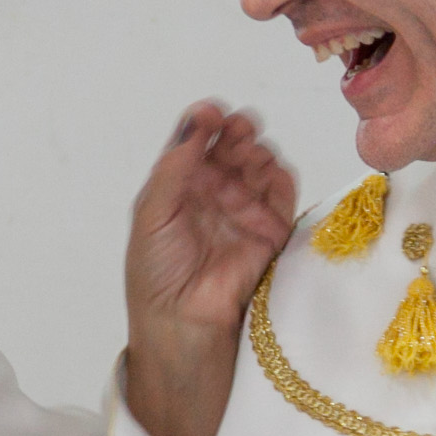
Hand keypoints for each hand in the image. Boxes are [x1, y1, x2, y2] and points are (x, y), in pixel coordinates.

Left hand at [125, 101, 297, 435]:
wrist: (183, 322)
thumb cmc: (157, 271)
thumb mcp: (152, 211)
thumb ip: (176, 164)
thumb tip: (199, 117)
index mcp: (178, 188)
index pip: (197, 144)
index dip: (206, 123)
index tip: (214, 113)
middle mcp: (211, 195)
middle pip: (232, 149)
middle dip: (237, 135)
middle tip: (239, 131)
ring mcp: (242, 212)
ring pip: (259, 167)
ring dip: (257, 154)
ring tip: (249, 157)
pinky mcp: (271, 232)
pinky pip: (282, 195)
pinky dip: (280, 178)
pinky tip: (269, 173)